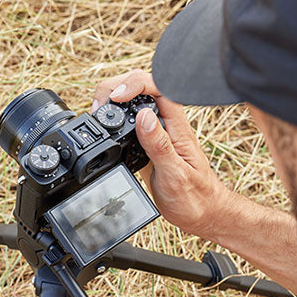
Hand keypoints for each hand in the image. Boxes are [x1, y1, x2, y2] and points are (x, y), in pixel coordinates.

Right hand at [92, 69, 234, 238]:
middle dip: (116, 88)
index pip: (158, 87)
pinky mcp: (146, 143)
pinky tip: (104, 127)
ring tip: (97, 113)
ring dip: (113, 100)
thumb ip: (159, 145)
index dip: (134, 84)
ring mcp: (156, 132)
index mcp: (177, 126)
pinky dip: (114, 118)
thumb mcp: (175, 173)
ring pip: (134, 101)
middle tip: (98, 108)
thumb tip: (144, 117)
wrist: (199, 212)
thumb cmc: (194, 196)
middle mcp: (166, 124)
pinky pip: (129, 121)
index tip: (116, 98)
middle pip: (142, 87)